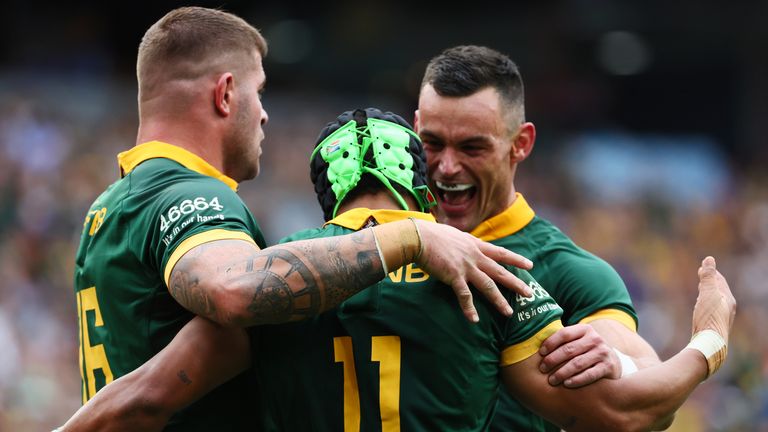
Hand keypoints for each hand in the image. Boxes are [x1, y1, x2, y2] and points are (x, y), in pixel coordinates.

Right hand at [413, 219, 533, 322]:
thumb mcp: (455, 235)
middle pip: (500, 271)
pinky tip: (474, 319)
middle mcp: (474, 256)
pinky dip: (469, 308)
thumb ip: (463, 243)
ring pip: (488, 285)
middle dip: (516, 283)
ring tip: (508, 312)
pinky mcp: (454, 276)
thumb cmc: (432, 235)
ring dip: (499, 300)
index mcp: (475, 245)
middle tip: (529, 293)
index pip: (500, 253)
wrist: (419, 237)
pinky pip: (464, 295)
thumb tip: (465, 244)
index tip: (529, 265)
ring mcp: (466, 267)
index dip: (516, 259)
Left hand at [538, 324, 620, 387]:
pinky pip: (589, 375)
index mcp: (585, 329)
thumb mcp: (579, 340)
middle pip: (569, 349)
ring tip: (551, 380)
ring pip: (577, 363)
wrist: (613, 361)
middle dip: (552, 360)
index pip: (564, 334)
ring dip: (562, 373)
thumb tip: (538, 347)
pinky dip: (576, 380)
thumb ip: (564, 341)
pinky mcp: (608, 367)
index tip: (540, 353)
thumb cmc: (587, 350)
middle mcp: (595, 339)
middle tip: (542, 369)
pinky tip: (566, 384)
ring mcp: (603, 352)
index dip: (550, 343)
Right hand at [692, 256, 735, 340]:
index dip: (712, 272)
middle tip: (702, 274)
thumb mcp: (708, 293)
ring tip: (701, 289)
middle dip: (711, 282)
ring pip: (715, 300)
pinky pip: (711, 309)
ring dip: (708, 292)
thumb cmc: (709, 318)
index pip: (720, 281)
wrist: (710, 343)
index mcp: (728, 299)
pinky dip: (705, 302)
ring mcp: (721, 317)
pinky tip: (701, 307)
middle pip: (719, 290)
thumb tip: (709, 259)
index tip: (704, 266)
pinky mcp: (713, 325)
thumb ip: (708, 277)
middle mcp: (727, 308)